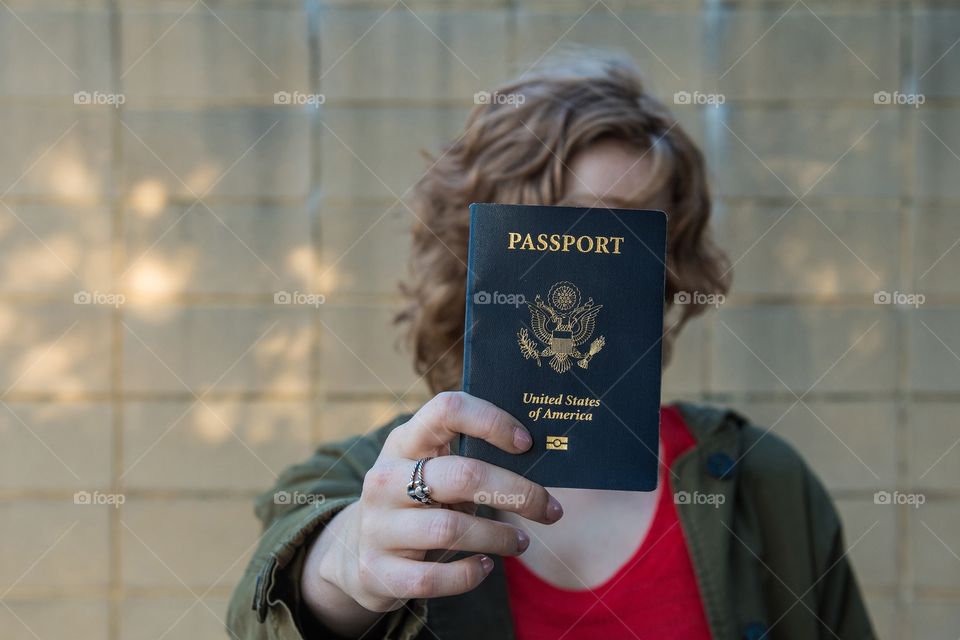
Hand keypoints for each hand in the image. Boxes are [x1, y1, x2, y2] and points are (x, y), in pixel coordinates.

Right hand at [303, 392, 562, 628]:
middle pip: (462, 476)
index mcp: (404, 442)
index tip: (526, 442)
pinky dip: (468, 574)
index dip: (491, 420)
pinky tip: (486, 566)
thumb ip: (469, 457)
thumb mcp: (430, 469)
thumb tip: (542, 457)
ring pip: (451, 529)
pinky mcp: (377, 571)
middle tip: (550, 509)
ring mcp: (377, 525)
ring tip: (521, 542)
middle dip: (517, 493)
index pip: (446, 410)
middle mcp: (385, 478)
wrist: (354, 552)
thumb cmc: (416, 501)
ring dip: (498, 538)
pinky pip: (433, 578)